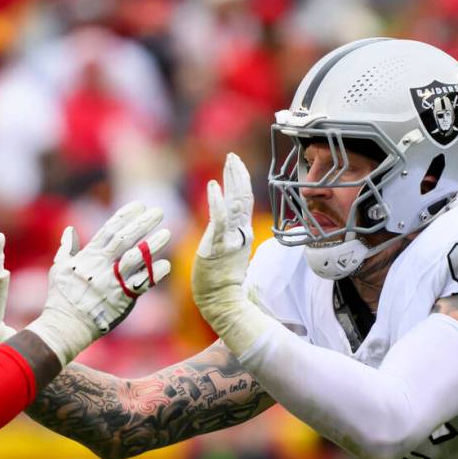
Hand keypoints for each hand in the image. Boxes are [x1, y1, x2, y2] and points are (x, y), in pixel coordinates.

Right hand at [26, 201, 171, 365]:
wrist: (67, 326)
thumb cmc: (61, 298)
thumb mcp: (58, 269)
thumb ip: (67, 248)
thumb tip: (69, 230)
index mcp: (88, 257)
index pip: (109, 230)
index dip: (125, 215)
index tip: (139, 205)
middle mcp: (102, 266)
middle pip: (125, 239)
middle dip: (143, 224)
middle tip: (159, 211)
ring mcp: (114, 282)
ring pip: (137, 259)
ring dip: (153, 245)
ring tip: (168, 233)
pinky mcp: (123, 299)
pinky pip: (143, 284)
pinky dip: (155, 273)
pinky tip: (166, 264)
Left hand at [192, 153, 268, 354]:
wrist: (222, 302)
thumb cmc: (221, 282)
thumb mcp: (228, 254)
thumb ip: (229, 238)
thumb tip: (229, 230)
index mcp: (241, 233)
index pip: (244, 201)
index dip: (240, 181)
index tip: (235, 163)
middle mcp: (240, 233)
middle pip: (243, 197)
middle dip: (238, 174)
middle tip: (232, 156)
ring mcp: (231, 238)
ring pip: (236, 203)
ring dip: (232, 180)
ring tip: (229, 161)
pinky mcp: (219, 246)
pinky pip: (220, 220)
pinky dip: (217, 202)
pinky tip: (214, 185)